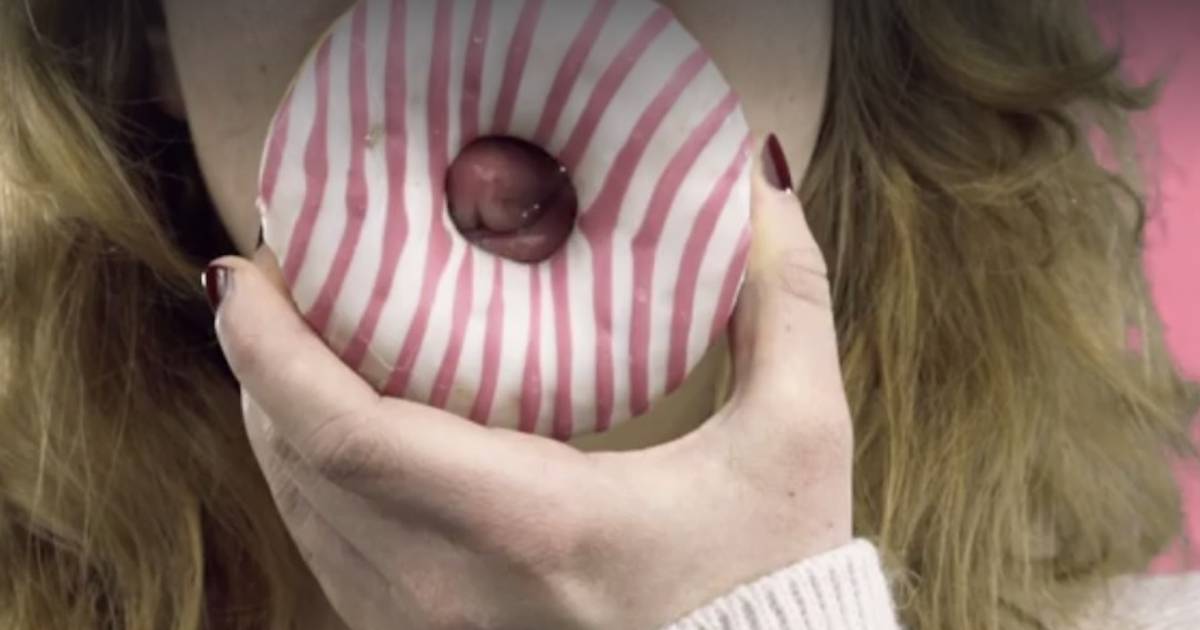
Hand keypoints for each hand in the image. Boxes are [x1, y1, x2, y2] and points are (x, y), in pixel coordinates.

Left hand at [212, 136, 852, 629]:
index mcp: (527, 522)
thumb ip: (787, 298)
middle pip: (297, 461)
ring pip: (303, 510)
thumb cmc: (772, 582)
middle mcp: (450, 588)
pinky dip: (317, 476)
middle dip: (264, 360)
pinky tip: (344, 428)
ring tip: (299, 335)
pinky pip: (331, 552)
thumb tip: (757, 180)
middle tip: (285, 274)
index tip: (243, 271)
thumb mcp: (798, 438)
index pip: (343, 432)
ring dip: (281, 416)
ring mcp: (429, 627)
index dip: (268, 345)